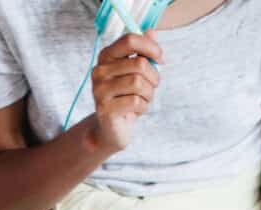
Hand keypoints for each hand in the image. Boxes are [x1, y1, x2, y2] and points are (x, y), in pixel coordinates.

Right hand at [86, 31, 162, 153]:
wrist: (112, 129)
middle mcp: (99, 71)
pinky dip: (143, 107)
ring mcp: (99, 90)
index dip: (150, 47)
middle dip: (154, 77)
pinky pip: (136, 102)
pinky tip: (136, 110)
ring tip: (144, 99)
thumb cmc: (127, 96)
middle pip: (139, 64)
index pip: (130, 40)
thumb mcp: (136, 72)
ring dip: (149, 94)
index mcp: (106, 56)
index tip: (161, 59)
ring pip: (139, 83)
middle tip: (152, 87)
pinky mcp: (105, 109)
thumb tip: (151, 31)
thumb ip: (143, 52)